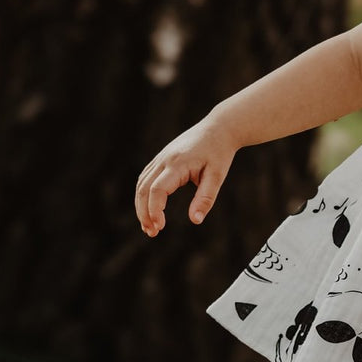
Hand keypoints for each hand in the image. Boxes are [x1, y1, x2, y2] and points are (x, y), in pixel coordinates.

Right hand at [135, 115, 237, 236]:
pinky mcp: (161, 159)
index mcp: (177, 164)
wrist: (218, 128)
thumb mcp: (217, 176)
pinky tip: (149, 209)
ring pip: (141, 184)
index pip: (157, 189)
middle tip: (152, 232)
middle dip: (144, 212)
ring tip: (149, 226)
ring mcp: (160, 158)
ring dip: (141, 206)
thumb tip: (195, 221)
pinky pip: (146, 178)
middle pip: (144, 188)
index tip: (160, 227)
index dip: (154, 210)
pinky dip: (144, 195)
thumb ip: (205, 198)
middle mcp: (164, 160)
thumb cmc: (219, 153)